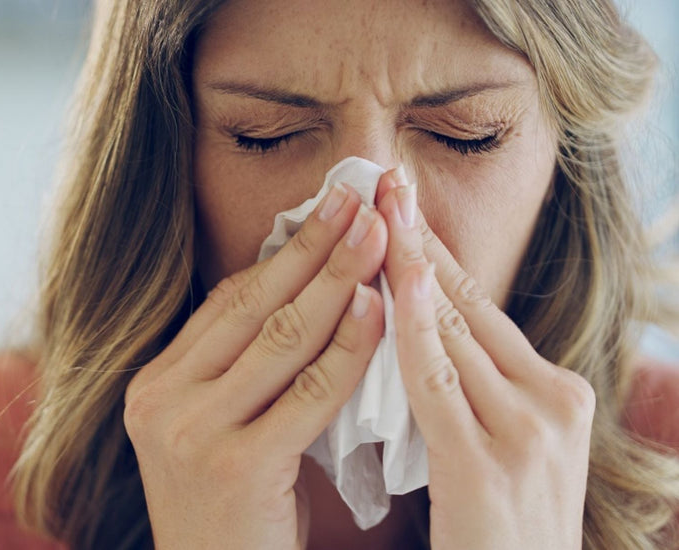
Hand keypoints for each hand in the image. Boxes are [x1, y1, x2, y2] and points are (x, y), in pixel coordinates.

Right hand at [124, 184, 385, 548]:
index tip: (327, 209)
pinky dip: (348, 349)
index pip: (227, 303)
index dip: (282, 252)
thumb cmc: (235, 516)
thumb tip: (305, 291)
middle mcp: (161, 401)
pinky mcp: (234, 466)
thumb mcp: (221, 432)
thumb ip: (245, 372)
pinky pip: (307, 394)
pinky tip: (381, 311)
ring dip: (338, 281)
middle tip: (360, 198)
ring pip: (281, 339)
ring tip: (380, 236)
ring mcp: (190, 432)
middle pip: (253, 306)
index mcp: (154, 385)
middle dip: (313, 247)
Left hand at [376, 169, 593, 549]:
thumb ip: (467, 391)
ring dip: (407, 265)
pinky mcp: (487, 465)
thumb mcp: (497, 447)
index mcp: (556, 394)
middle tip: (383, 181)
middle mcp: (552, 402)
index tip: (401, 204)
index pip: (482, 307)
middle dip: (419, 239)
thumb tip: (415, 328)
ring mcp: (526, 432)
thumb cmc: (495, 534)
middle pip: (469, 303)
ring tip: (375, 209)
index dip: (436, 252)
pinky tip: (384, 284)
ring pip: (453, 330)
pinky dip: (409, 329)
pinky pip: (435, 383)